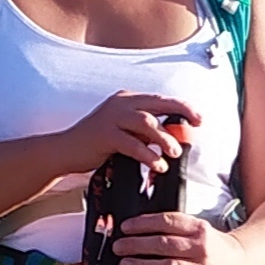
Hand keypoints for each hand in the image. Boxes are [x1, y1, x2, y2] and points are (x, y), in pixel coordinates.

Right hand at [55, 93, 200, 178]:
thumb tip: (172, 139)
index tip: (199, 118)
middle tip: (197, 126)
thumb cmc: (96, 144)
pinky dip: (147, 155)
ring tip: (175, 153)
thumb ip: (144, 134)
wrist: (65, 151)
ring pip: (146, 123)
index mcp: (127, 100)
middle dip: (181, 112)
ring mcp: (111, 117)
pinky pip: (131, 143)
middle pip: (157, 103)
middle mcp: (120, 103)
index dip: (181, 106)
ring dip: (164, 138)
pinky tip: (157, 165)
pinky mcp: (104, 135)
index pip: (159, 99)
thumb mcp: (124, 134)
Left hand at [116, 210, 248, 264]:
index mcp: (199, 229)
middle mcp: (201, 248)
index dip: (144, 224)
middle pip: (165, 245)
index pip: (168, 222)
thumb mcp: (199, 228)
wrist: (241, 264)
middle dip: (138, 245)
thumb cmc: (213, 246)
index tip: (126, 227)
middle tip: (119, 246)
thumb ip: (175, 227)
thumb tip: (140, 227)